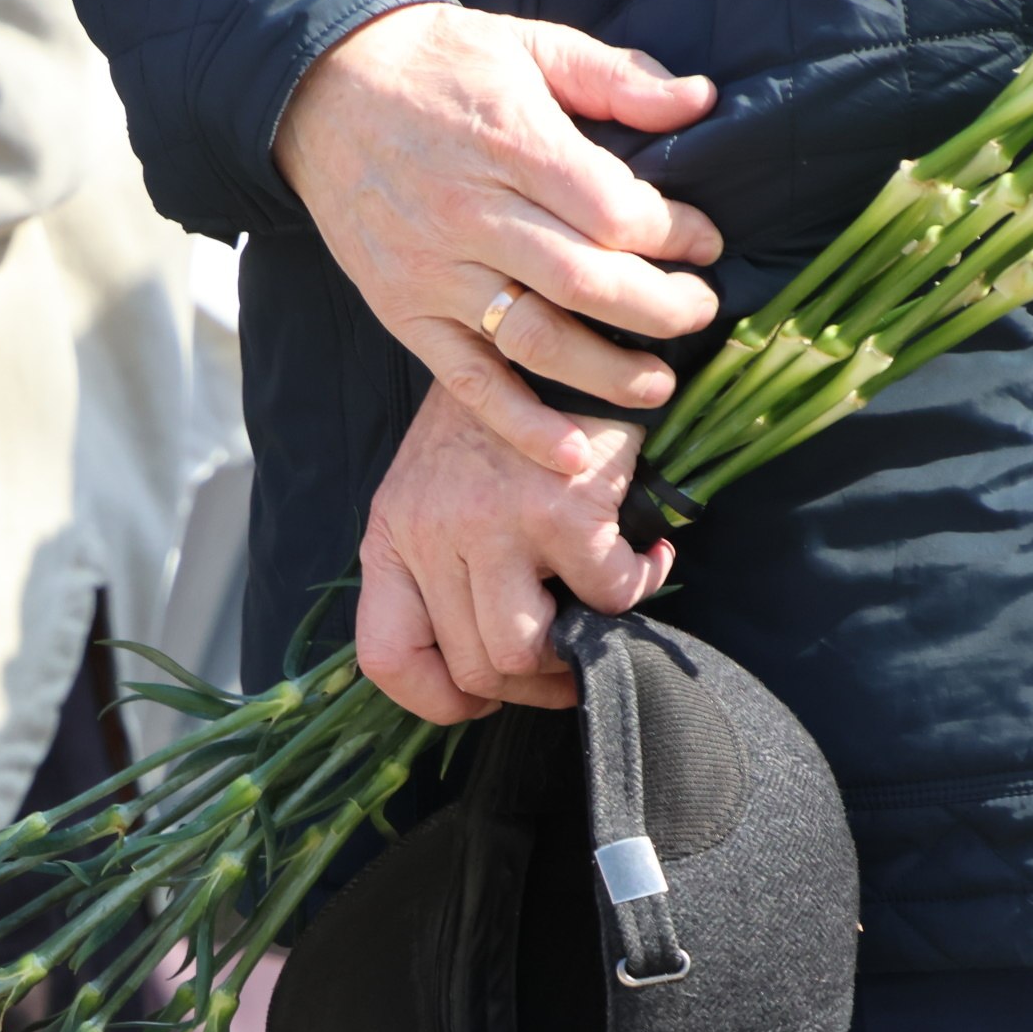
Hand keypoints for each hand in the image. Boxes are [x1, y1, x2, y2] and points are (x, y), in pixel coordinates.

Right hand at [274, 2, 720, 474]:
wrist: (322, 90)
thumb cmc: (437, 67)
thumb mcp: (528, 43)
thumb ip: (614, 77)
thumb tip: (698, 103)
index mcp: (510, 141)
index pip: (614, 209)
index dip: (674, 235)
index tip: (704, 244)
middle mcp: (471, 213)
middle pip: (586, 280)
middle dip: (660, 308)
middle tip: (700, 313)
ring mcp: (433, 272)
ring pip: (536, 338)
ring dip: (607, 373)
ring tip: (659, 383)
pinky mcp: (404, 312)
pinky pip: (468, 381)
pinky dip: (520, 424)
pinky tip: (571, 454)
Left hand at [357, 383, 671, 723]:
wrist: (554, 331)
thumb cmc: (502, 423)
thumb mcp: (435, 490)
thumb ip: (440, 566)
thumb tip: (481, 665)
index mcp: (393, 534)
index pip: (385, 656)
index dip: (436, 700)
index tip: (483, 696)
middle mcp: (431, 532)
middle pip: (472, 668)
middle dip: (530, 685)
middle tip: (568, 661)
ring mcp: (492, 523)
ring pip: (528, 651)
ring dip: (579, 652)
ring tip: (602, 617)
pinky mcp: (561, 510)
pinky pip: (607, 598)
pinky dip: (638, 589)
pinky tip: (647, 560)